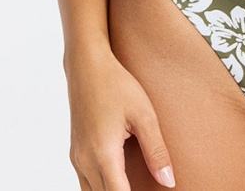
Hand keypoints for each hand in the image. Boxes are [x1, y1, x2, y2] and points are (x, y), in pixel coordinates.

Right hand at [66, 46, 175, 189]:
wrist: (87, 66)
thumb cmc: (117, 85)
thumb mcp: (144, 114)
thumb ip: (156, 150)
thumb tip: (169, 181)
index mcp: (103, 154)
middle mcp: (85, 161)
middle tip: (150, 189)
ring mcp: (77, 158)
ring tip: (136, 185)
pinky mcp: (76, 153)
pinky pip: (87, 182)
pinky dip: (103, 187)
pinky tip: (120, 182)